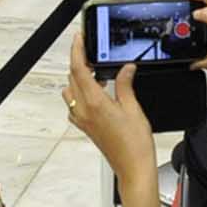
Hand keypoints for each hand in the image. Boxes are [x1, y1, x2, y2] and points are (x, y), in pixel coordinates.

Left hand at [63, 37, 156, 187]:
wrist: (133, 169)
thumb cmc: (135, 145)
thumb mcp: (134, 109)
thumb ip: (125, 85)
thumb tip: (126, 69)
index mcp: (95, 103)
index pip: (78, 69)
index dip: (77, 50)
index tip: (79, 38)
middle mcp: (84, 111)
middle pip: (72, 78)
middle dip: (78, 61)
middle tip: (90, 50)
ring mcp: (82, 120)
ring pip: (71, 91)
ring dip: (78, 78)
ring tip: (96, 72)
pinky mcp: (86, 127)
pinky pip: (75, 105)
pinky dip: (81, 94)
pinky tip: (97, 93)